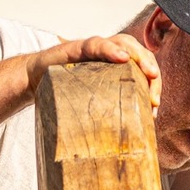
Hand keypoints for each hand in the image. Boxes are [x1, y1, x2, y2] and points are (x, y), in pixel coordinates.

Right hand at [29, 34, 160, 115]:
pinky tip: (122, 57)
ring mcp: (94, 48)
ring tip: (149, 73)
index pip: (143, 68)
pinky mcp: (77, 47)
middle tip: (155, 97)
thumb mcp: (91, 104)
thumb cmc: (64, 92)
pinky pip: (97, 44)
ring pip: (124, 42)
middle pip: (140, 53)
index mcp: (116, 67)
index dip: (154, 84)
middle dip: (152, 72)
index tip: (155, 106)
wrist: (34, 78)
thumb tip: (128, 147)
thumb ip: (108, 114)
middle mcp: (109, 53)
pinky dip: (111, 49)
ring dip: (139, 57)